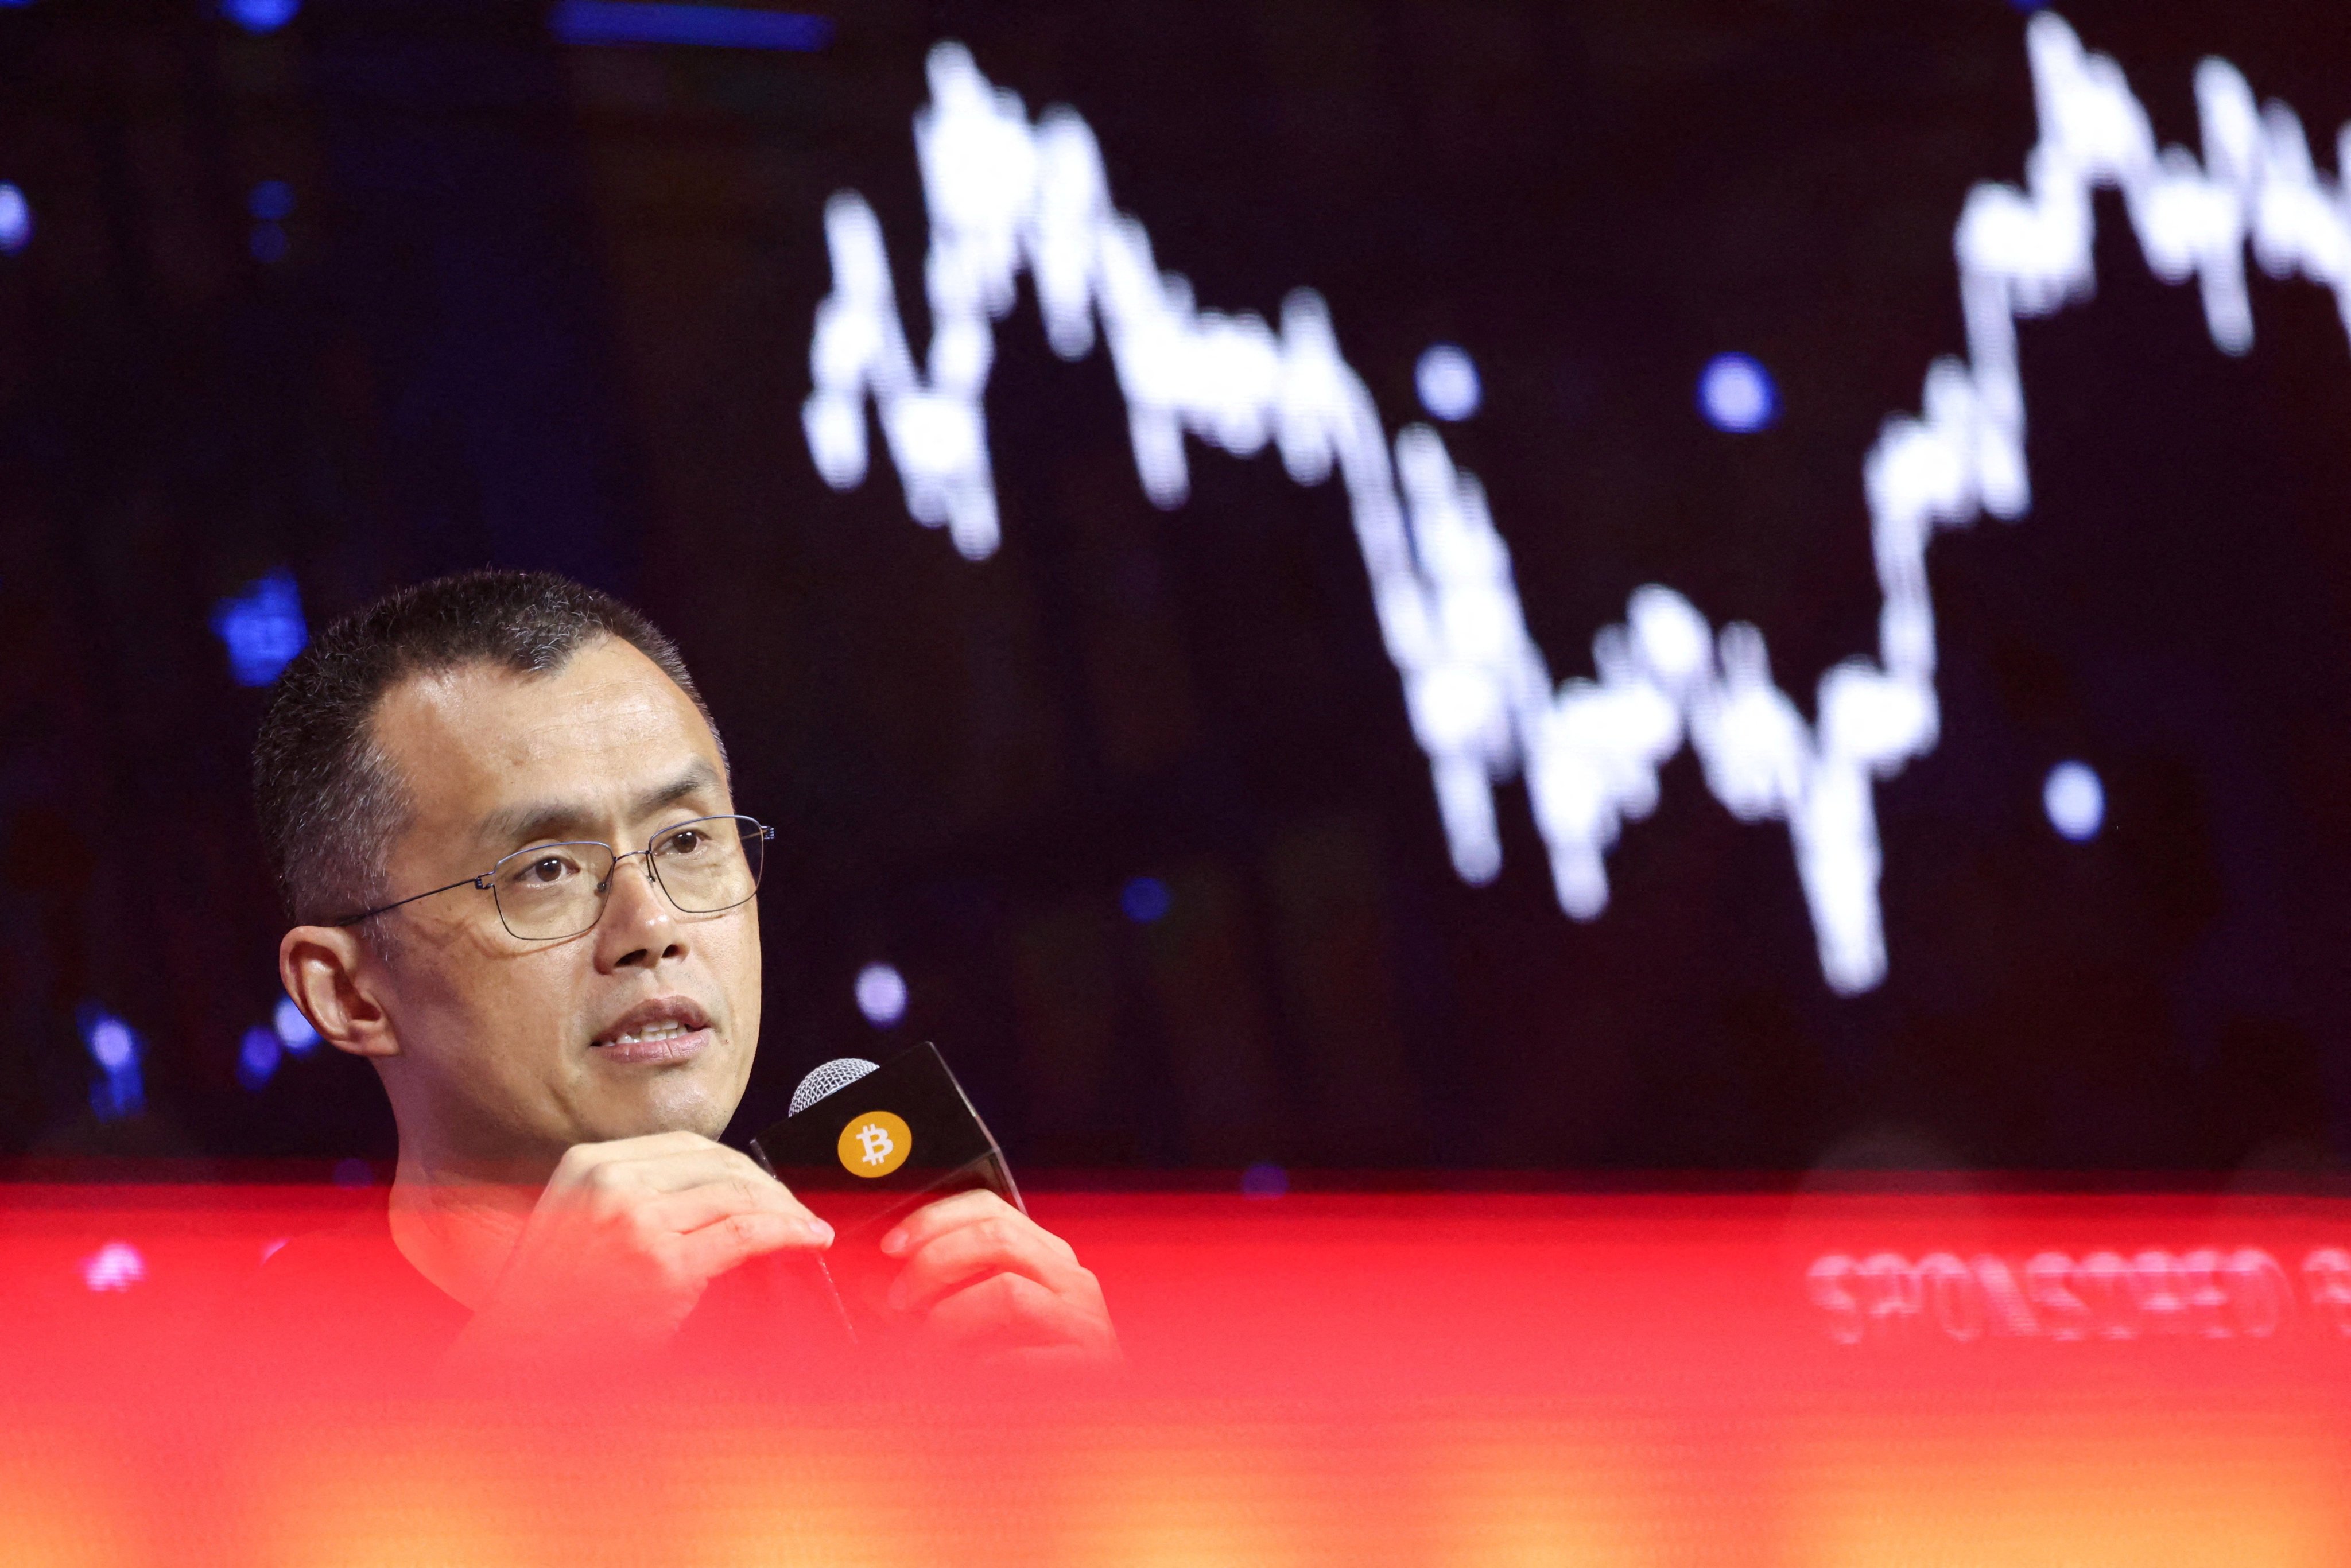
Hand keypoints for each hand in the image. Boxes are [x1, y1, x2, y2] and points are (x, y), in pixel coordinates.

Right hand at [451, 1132, 831, 1363]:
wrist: (515, 1357)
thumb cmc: (549, 1302)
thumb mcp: (578, 1223)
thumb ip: (633, 1197)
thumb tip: (711, 1194)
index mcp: (590, 1164)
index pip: (688, 1144)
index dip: (737, 1162)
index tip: (764, 1182)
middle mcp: (614, 1181)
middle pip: (719, 1162)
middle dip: (767, 1184)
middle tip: (795, 1207)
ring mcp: (639, 1219)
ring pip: (738, 1193)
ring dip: (784, 1207)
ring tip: (806, 1224)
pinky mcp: (664, 1263)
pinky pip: (745, 1232)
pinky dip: (787, 1230)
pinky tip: (809, 1236)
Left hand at [879, 1190, 1117, 1366]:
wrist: (1071, 1436)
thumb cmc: (1014, 1374)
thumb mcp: (965, 1325)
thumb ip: (923, 1302)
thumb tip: (869, 1285)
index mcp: (1044, 1256)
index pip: (991, 1209)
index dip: (935, 1219)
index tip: (891, 1246)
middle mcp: (1070, 1276)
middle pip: (998, 1238)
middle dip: (935, 1262)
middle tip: (897, 1299)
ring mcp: (1085, 1316)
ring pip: (1008, 1291)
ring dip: (950, 1318)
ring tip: (921, 1348)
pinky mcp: (1090, 1360)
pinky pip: (1023, 1355)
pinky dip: (982, 1367)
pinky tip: (966, 1378)